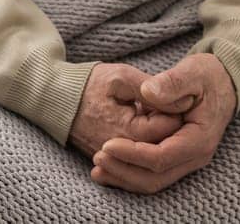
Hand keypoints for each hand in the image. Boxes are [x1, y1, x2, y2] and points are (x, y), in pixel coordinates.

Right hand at [68, 63, 183, 160]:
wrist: (57, 98)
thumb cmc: (91, 83)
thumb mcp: (122, 77)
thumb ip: (151, 90)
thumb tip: (181, 101)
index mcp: (126, 131)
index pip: (167, 128)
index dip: (176, 109)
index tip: (176, 92)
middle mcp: (121, 153)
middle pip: (163, 144)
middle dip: (171, 124)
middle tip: (168, 103)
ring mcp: (115, 161)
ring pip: (152, 156)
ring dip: (161, 136)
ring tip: (155, 113)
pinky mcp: (112, 162)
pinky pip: (139, 162)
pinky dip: (149, 147)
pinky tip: (148, 125)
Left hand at [91, 53, 237, 193]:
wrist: (223, 82)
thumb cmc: (207, 76)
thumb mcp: (192, 72)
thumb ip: (171, 82)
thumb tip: (147, 91)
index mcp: (200, 137)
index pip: (161, 157)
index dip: (132, 154)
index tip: (107, 144)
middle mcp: (196, 156)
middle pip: (155, 177)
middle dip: (124, 170)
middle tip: (97, 157)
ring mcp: (188, 160)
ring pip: (153, 182)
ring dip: (124, 177)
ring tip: (97, 167)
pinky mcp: (179, 159)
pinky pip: (153, 175)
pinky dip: (130, 174)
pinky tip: (110, 168)